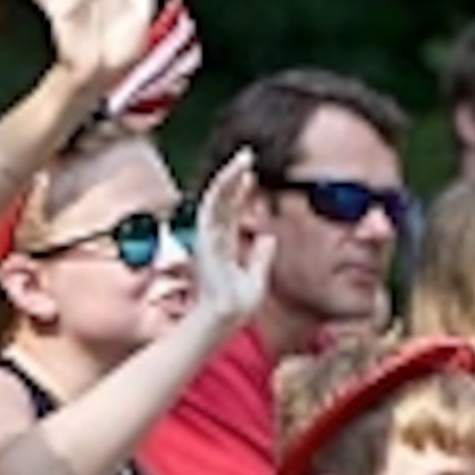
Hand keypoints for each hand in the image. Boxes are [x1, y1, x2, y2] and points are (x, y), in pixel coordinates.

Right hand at [189, 152, 276, 334]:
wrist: (225, 319)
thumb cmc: (236, 306)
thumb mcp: (257, 277)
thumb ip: (262, 257)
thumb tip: (270, 237)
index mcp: (223, 246)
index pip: (231, 212)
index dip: (240, 192)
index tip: (251, 176)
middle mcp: (213, 238)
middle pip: (223, 200)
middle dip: (234, 177)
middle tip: (247, 155)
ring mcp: (207, 236)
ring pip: (216, 197)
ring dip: (229, 175)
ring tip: (243, 157)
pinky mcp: (205, 236)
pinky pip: (212, 205)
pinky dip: (222, 187)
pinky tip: (233, 173)